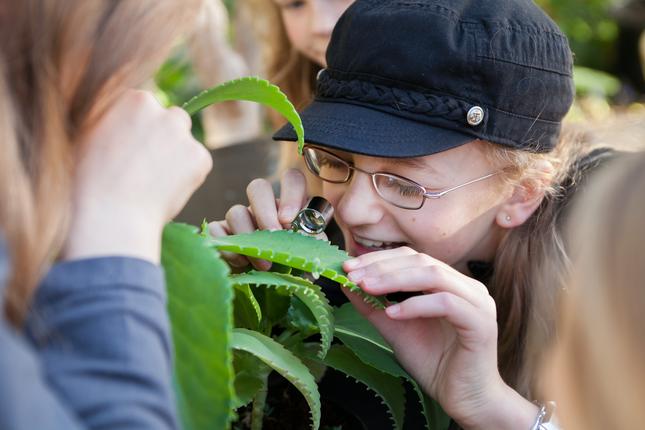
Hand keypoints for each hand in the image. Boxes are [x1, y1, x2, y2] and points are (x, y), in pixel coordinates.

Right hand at [63, 90, 211, 262]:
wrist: (109, 216)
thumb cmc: (87, 182)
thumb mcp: (86, 136)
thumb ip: (108, 118)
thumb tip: (117, 117)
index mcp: (134, 99)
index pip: (146, 108)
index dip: (139, 131)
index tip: (131, 151)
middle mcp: (163, 111)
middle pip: (172, 120)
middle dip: (163, 138)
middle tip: (146, 168)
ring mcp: (184, 135)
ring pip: (185, 143)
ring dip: (177, 156)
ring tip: (154, 183)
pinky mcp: (201, 158)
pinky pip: (198, 164)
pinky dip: (188, 177)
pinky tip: (166, 192)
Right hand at [209, 168, 310, 269]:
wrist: (269, 284)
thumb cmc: (291, 264)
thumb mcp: (307, 253)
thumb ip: (313, 245)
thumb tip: (315, 245)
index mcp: (288, 204)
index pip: (291, 180)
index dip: (291, 194)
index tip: (290, 219)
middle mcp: (263, 206)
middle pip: (257, 187)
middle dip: (264, 211)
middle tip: (273, 235)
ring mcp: (241, 217)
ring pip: (235, 211)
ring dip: (248, 236)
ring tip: (263, 263)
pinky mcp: (221, 233)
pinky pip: (216, 230)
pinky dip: (228, 246)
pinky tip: (241, 262)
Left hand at [342, 247, 538, 428]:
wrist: (464, 399)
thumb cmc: (434, 363)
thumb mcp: (395, 329)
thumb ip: (374, 306)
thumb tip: (347, 283)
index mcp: (449, 283)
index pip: (412, 257)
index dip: (379, 259)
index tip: (348, 267)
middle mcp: (466, 286)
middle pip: (421, 261)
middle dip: (383, 267)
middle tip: (353, 276)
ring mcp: (477, 302)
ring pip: (434, 276)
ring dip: (395, 279)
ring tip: (367, 288)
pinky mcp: (481, 323)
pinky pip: (446, 304)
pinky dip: (416, 305)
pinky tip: (393, 313)